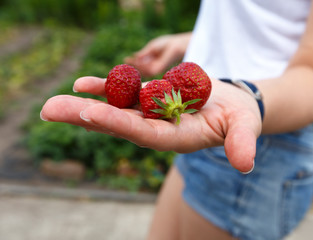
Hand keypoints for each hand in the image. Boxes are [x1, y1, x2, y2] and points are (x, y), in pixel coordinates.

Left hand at [40, 77, 261, 172]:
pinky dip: (104, 88)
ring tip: (53, 103)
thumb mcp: (244, 128)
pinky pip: (124, 94)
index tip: (88, 114)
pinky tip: (83, 84)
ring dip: (84, 105)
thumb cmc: (239, 118)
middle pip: (118, 124)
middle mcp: (157, 130)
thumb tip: (246, 163)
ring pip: (115, 109)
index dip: (117, 123)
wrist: (231, 107)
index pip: (143, 134)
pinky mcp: (150, 100)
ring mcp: (151, 114)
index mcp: (176, 139)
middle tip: (49, 111)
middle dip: (84, 118)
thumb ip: (241, 143)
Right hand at [124, 33, 190, 76]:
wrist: (176, 45)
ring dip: (136, 65)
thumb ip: (144, 53)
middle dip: (133, 65)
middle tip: (126, 60)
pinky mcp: (159, 70)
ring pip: (143, 71)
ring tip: (131, 60)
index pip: (142, 64)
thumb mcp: (152, 47)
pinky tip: (138, 60)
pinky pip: (147, 70)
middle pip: (141, 69)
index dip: (134, 62)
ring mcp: (157, 69)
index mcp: (153, 61)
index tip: (126, 59)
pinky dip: (142, 65)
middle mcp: (154, 66)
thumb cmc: (166, 44)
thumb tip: (135, 56)